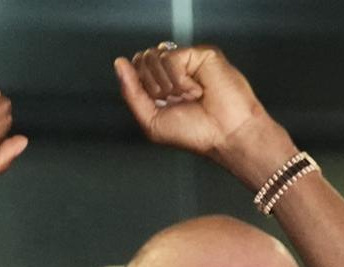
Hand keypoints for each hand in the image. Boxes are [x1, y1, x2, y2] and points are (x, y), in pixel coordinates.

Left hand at [114, 46, 294, 186]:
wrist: (224, 135)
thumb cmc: (194, 133)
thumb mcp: (150, 120)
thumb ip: (131, 92)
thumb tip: (119, 63)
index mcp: (161, 84)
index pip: (135, 68)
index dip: (140, 86)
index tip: (161, 105)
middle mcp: (174, 70)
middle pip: (142, 60)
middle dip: (154, 88)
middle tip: (177, 102)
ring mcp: (188, 60)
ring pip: (154, 57)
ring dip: (169, 86)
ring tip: (190, 97)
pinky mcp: (201, 54)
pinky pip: (172, 58)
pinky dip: (181, 81)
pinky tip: (198, 90)